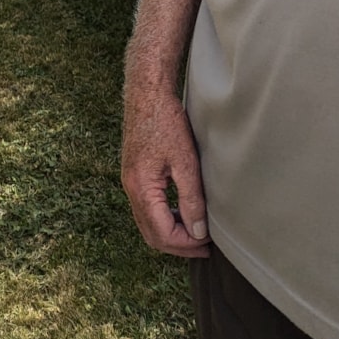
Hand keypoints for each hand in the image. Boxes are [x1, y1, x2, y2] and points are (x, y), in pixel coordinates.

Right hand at [121, 87, 210, 258]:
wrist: (147, 92)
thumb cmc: (166, 121)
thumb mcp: (185, 161)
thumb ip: (191, 198)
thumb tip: (198, 232)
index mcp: (141, 188)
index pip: (161, 233)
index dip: (186, 244)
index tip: (208, 243)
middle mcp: (130, 189)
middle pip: (151, 234)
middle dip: (178, 245)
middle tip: (204, 247)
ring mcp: (130, 181)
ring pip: (148, 223)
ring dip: (171, 233)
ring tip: (197, 232)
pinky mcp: (134, 173)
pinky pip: (147, 208)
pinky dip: (165, 218)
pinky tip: (183, 211)